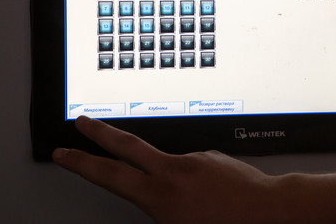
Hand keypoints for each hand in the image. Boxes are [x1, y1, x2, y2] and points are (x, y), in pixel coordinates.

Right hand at [53, 116, 280, 223]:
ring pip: (168, 165)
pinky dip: (194, 182)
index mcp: (161, 196)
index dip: (82, 164)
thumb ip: (160, 215)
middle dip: (100, 132)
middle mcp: (174, 172)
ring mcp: (194, 160)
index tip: (63, 152)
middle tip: (81, 121)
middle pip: (127, 145)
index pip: (110, 175)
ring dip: (169, 180)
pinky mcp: (212, 155)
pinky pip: (194, 168)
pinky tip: (212, 199)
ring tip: (199, 208)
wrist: (271, 211)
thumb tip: (153, 207)